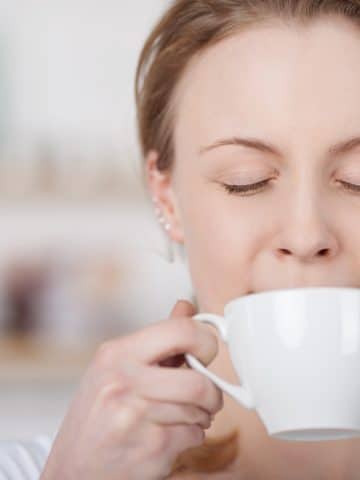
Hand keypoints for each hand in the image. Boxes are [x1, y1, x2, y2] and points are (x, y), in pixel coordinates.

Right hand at [40, 299, 222, 479]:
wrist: (73, 468)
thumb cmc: (98, 416)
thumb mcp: (116, 368)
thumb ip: (157, 340)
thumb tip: (186, 308)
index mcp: (117, 354)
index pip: (181, 331)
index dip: (206, 341)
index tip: (206, 353)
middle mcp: (123, 382)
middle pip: (198, 382)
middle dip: (212, 393)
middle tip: (206, 397)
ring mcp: (135, 418)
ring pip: (199, 411)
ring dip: (200, 417)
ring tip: (179, 417)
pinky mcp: (149, 450)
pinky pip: (194, 436)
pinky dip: (191, 438)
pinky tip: (168, 437)